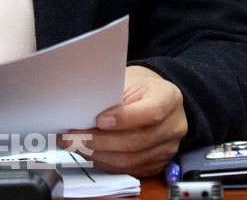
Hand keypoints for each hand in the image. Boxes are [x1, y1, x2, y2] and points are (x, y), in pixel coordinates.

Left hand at [58, 65, 187, 176]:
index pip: (151, 112)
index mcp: (169, 98)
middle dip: (100, 141)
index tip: (99, 119)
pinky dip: (106, 162)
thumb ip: (114, 94)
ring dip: (98, 155)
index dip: (124, 118)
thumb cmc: (140, 85)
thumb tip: (85, 109)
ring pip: (131, 160)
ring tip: (75, 146)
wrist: (157, 96)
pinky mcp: (157, 163)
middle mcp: (173, 126)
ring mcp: (167, 148)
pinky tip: (90, 153)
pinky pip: (130, 169)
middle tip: (73, 137)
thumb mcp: (130, 79)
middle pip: (137, 141)